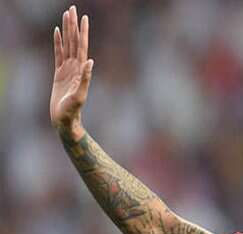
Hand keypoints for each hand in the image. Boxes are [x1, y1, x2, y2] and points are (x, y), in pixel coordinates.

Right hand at [50, 5, 92, 137]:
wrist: (65, 120)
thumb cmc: (73, 111)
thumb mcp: (80, 95)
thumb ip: (86, 79)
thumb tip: (91, 61)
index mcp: (81, 70)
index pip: (82, 46)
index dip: (82, 32)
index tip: (83, 17)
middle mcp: (76, 67)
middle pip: (74, 41)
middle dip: (74, 25)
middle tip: (73, 8)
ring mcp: (68, 69)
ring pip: (67, 45)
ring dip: (66, 30)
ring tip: (66, 15)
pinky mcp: (59, 73)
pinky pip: (58, 54)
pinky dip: (58, 42)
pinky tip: (58, 32)